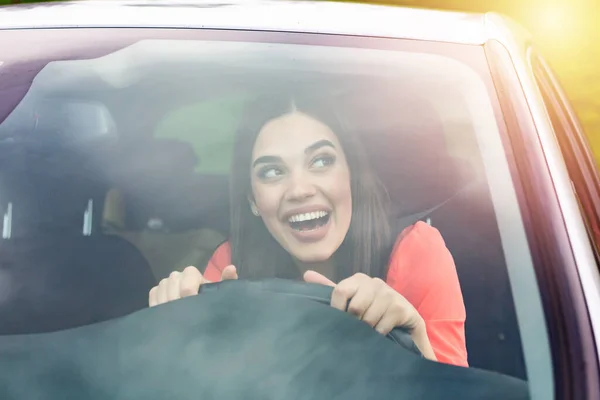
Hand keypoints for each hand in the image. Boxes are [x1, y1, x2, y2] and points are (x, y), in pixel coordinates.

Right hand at [148, 265, 237, 306]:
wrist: (199, 307)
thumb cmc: (210, 298)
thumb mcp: (220, 291)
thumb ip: (227, 280)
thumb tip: (231, 268)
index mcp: (192, 273)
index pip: (187, 277)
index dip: (188, 290)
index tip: (192, 301)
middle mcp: (177, 275)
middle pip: (172, 283)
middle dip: (177, 299)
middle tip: (182, 314)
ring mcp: (165, 283)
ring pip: (161, 289)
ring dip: (167, 303)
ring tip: (175, 316)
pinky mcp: (156, 292)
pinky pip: (153, 295)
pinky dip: (157, 304)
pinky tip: (165, 314)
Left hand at [303, 271, 436, 360]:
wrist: (405, 323)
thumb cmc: (373, 311)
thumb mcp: (351, 299)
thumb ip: (330, 289)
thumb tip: (307, 274)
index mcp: (359, 279)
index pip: (339, 290)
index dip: (337, 310)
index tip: (338, 321)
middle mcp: (375, 282)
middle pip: (354, 307)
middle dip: (353, 324)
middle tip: (357, 329)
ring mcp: (390, 294)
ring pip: (367, 319)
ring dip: (367, 331)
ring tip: (370, 331)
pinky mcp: (401, 308)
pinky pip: (381, 327)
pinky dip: (378, 335)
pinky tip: (381, 334)